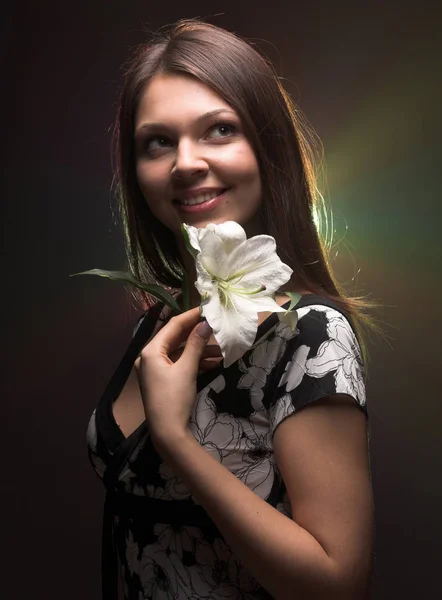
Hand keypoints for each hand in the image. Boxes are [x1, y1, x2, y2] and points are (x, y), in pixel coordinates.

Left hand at [135, 307, 221, 441]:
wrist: (167, 433)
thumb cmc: (174, 398)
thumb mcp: (187, 369)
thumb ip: (196, 344)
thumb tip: (206, 324)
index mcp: (150, 351)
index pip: (172, 325)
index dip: (191, 316)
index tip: (207, 308)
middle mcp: (149, 357)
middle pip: (175, 338)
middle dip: (197, 334)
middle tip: (216, 325)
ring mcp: (155, 369)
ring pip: (180, 352)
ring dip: (199, 350)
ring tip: (221, 350)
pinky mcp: (163, 380)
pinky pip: (179, 364)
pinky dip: (195, 362)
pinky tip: (214, 363)